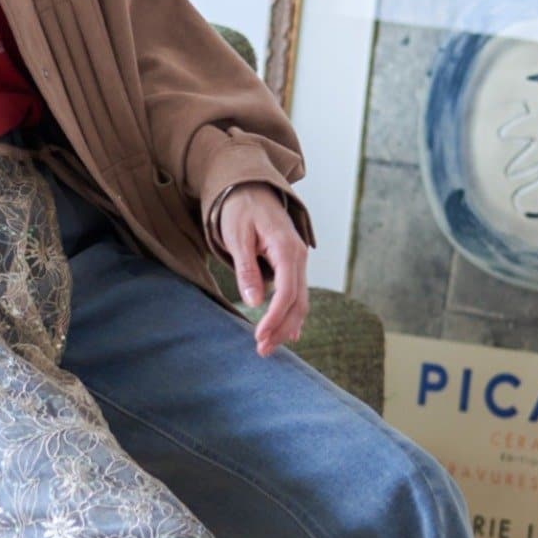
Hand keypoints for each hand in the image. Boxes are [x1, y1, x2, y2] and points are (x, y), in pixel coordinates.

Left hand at [216, 182, 309, 357]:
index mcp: (286, 248)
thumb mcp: (237, 236)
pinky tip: (286, 333)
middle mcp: (298, 256)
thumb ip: (246, 269)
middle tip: (262, 350)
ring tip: (268, 346)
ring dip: (286, 325)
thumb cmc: (240, 209)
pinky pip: (297, 294)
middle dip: (282, 328)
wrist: (249, 188)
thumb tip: (254, 302)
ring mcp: (298, 261)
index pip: (287, 291)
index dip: (275, 317)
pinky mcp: (292, 265)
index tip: (259, 336)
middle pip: (298, 301)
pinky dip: (291, 314)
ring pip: (300, 300)